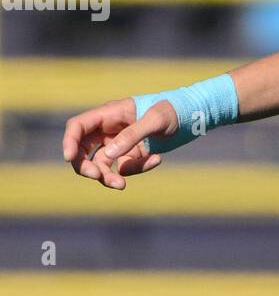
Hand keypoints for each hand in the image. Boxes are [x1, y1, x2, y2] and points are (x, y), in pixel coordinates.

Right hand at [62, 98, 177, 190]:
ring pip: (101, 165)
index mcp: (109, 114)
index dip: (69, 142)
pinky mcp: (132, 155)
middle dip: (85, 166)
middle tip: (98, 177)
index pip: (78, 127)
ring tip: (122, 185)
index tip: (69, 158)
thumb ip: (132, 135)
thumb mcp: (155, 120)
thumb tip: (108, 156)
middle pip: (82, 150)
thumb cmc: (173, 110)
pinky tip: (157, 159)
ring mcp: (120, 144)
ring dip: (108, 177)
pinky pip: (125, 168)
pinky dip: (137, 169)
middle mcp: (109, 130)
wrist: (192, 116)